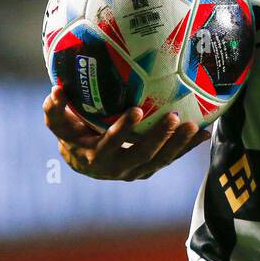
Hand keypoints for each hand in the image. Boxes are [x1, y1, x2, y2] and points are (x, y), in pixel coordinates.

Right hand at [42, 84, 208, 180]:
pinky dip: (187, 149)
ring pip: (160, 160)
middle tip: (174, 117)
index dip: (123, 129)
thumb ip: (55, 109)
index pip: (110, 143)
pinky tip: (205, 134)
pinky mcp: (149, 169)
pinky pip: (170, 159)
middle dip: (159, 138)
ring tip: (195, 126)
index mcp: (95, 156)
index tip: (137, 110)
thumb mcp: (59, 124)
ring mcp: (135, 171)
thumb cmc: (71, 135)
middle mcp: (117, 168)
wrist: (83, 162)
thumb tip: (55, 89)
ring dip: (178, 145)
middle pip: (141, 155)